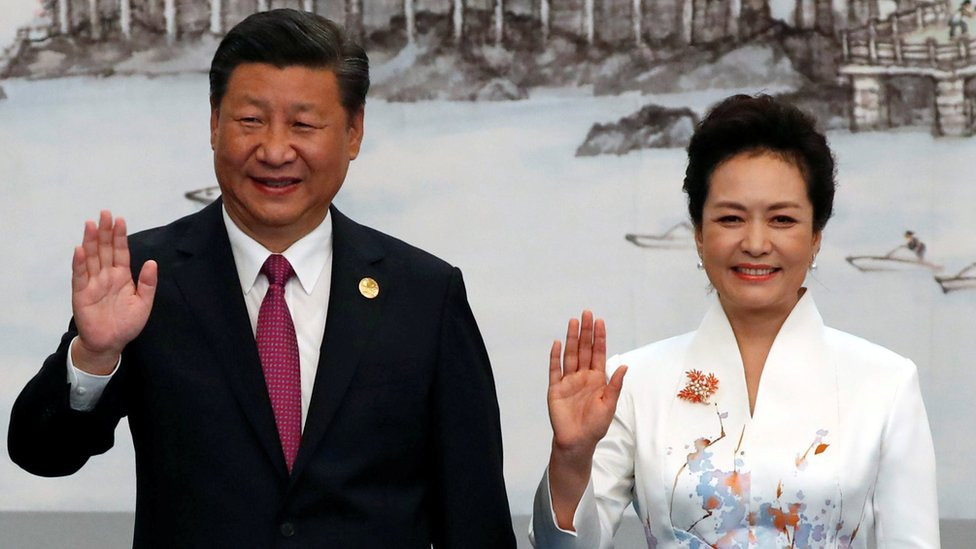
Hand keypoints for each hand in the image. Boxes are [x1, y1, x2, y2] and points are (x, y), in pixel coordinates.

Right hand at [70, 211, 156, 374]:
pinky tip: (80, 249)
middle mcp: (106, 276)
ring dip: (91, 241)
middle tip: (104, 213)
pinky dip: (79, 263)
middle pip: (105, 249)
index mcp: (122, 276)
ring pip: (91, 258)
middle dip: (105, 232)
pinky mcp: (81, 293)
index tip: (120, 219)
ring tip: (91, 224)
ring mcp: (93, 283)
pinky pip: (80, 276)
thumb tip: (152, 262)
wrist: (110, 343)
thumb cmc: (127, 324)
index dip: (120, 236)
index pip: (121, 252)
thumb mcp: (143, 303)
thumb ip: (147, 283)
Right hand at [546, 311, 626, 528]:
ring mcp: (568, 381)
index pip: (597, 353)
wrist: (577, 442)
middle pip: (583, 349)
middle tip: (586, 313)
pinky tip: (557, 343)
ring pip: (570, 355)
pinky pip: (555, 369)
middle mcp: (582, 376)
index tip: (599, 321)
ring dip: (571, 338)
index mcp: (597, 379)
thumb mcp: (609, 405)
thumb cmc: (595, 426)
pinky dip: (555, 356)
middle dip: (585, 331)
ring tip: (573, 322)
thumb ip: (615, 385)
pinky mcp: (555, 389)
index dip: (599, 337)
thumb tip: (624, 366)